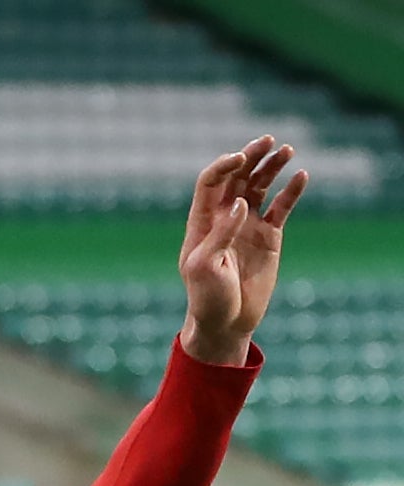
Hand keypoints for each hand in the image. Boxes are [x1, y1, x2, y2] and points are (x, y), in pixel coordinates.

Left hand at [179, 137, 306, 366]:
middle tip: (268, 141)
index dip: (224, 166)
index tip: (239, 160)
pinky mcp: (269, 235)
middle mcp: (226, 216)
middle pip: (238, 176)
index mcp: (203, 221)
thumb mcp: (205, 267)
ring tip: (287, 150)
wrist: (226, 323)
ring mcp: (248, 223)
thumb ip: (221, 233)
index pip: (211, 181)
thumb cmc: (207, 298)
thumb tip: (241, 204)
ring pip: (260, 185)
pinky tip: (301, 176)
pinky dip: (291, 191)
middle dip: (251, 156)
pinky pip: (282, 206)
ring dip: (273, 166)